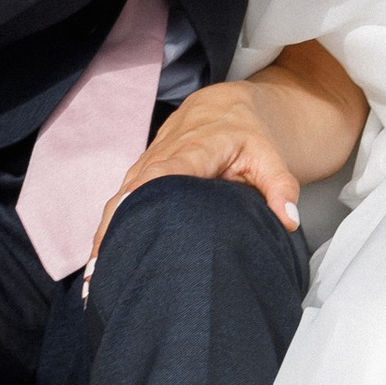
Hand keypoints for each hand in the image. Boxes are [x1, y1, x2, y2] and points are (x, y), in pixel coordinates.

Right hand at [91, 83, 300, 268]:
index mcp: (195, 148)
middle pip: (133, 191)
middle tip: (104, 270)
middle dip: (116, 228)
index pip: (167, 170)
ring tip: (97, 277)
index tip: (131, 221)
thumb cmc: (248, 136)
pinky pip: (119, 201)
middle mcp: (163, 154)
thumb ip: (281, 186)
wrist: (225, 107)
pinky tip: (100, 263)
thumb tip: (288, 220)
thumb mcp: (271, 156)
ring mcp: (147, 163)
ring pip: (120, 199)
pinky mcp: (139, 173)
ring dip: (106, 235)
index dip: (146, 194)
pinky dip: (108, 230)